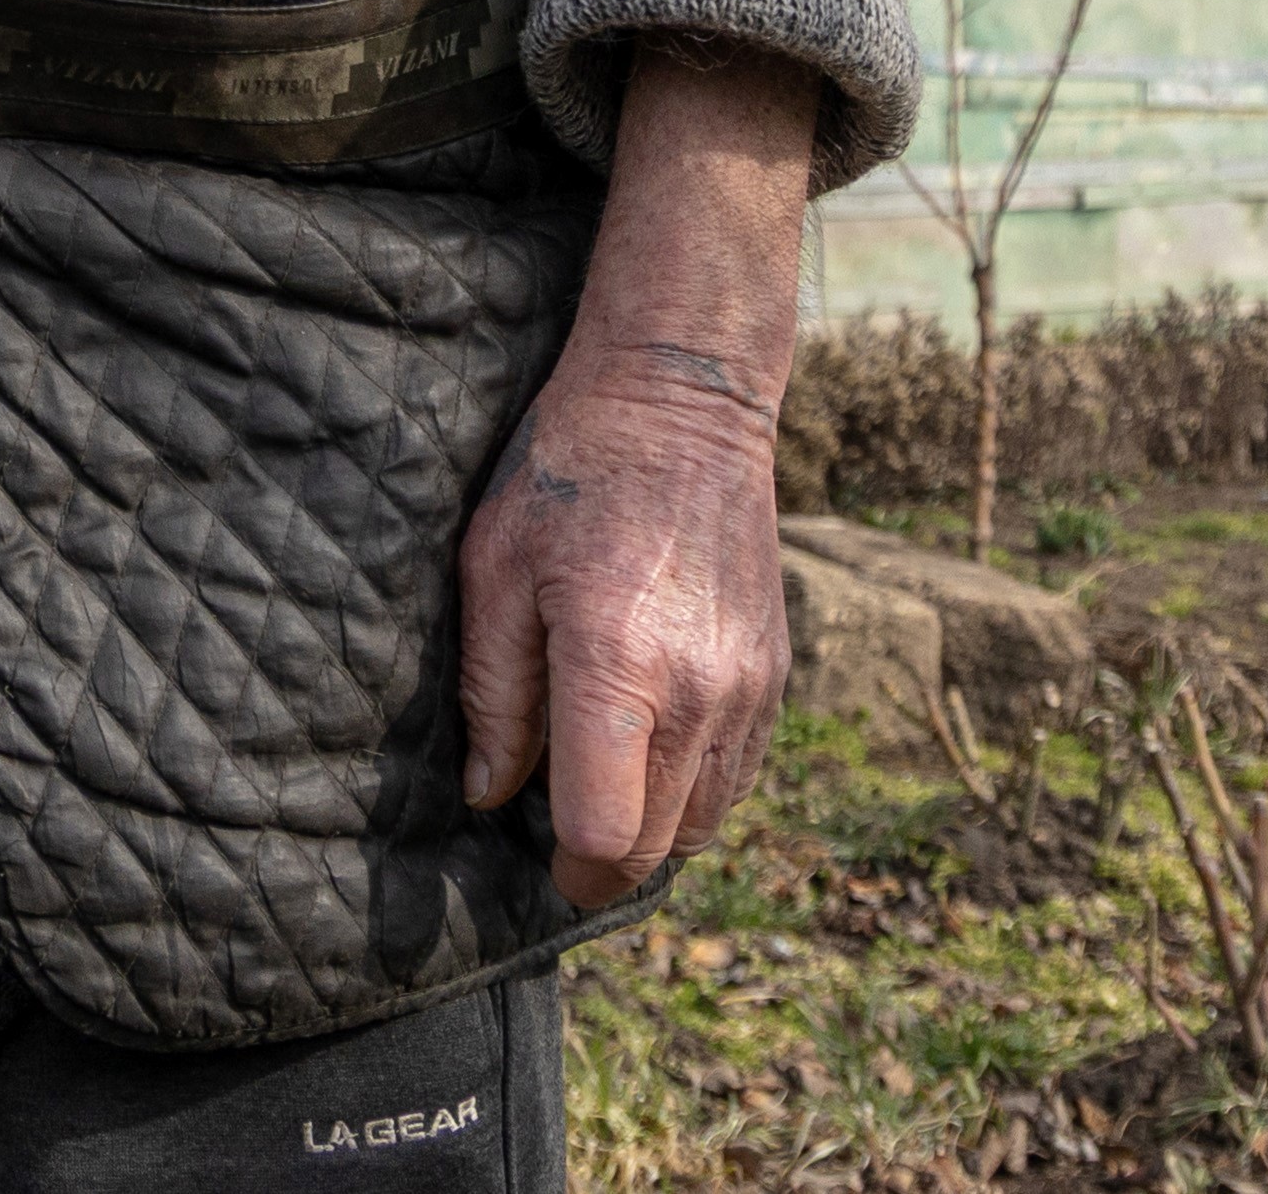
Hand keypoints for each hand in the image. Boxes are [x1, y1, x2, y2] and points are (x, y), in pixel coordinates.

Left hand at [456, 329, 790, 904]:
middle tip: (561, 847)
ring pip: (708, 821)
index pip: (606, 834)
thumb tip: (492, 792)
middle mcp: (699, 691)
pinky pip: (740, 776)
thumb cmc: (569, 474)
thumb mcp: (496, 570)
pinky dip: (697, 790)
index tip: (542, 859)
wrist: (681, 399)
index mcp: (618, 668)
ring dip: (656, 832)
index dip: (568, 867)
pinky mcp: (775, 673)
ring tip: (606, 793)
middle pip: (660, 847)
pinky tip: (652, 753)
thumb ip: (493, 694)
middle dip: (606, 866)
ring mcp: (749, 685)